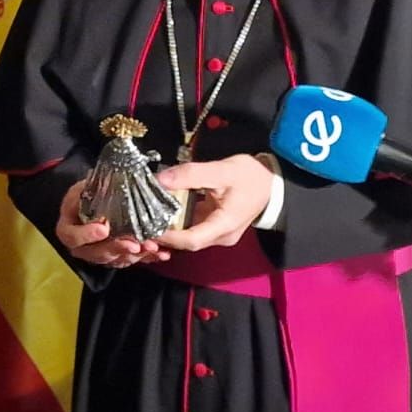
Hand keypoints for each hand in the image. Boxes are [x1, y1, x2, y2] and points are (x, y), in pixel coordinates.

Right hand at [55, 179, 167, 267]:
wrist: (100, 197)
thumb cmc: (92, 189)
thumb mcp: (91, 183)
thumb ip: (104, 184)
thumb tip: (135, 180)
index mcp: (69, 225)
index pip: (71, 236)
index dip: (85, 235)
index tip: (104, 228)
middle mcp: (81, 244)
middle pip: (94, 253)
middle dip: (116, 248)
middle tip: (134, 244)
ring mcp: (98, 252)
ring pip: (113, 260)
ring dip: (133, 255)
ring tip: (151, 247)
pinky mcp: (114, 256)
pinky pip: (128, 260)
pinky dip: (145, 258)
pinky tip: (160, 254)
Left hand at [154, 154, 271, 251]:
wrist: (271, 183)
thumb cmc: (250, 177)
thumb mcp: (221, 170)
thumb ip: (191, 174)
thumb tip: (161, 179)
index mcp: (225, 226)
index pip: (191, 240)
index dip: (168, 236)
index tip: (147, 226)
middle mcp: (221, 236)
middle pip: (186, 241)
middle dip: (164, 233)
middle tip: (141, 219)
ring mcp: (218, 234)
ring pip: (188, 236)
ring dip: (169, 226)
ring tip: (147, 213)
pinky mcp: (214, 227)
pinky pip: (192, 228)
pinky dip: (178, 220)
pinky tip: (164, 209)